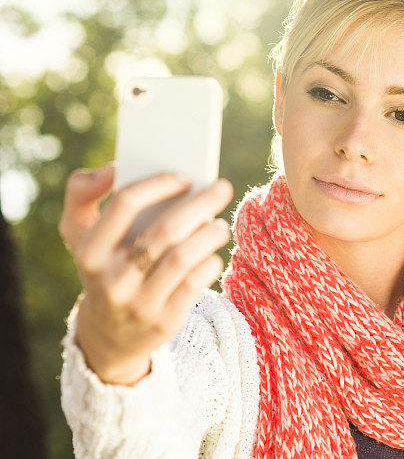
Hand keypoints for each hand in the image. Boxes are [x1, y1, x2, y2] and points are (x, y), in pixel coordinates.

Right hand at [58, 162, 233, 384]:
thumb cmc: (104, 268)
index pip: (125, 204)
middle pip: (165, 230)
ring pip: (184, 258)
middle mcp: (112, 278)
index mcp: (90, 250)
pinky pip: (195, 283)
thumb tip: (111, 168)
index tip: (185, 176)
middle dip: (200, 203)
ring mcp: (139, 303)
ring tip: (219, 224)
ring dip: (210, 234)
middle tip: (221, 187)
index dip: (159, 184)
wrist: (109, 336)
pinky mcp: (165, 321)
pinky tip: (214, 253)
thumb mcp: (80, 235)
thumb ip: (83, 194)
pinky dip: (210, 262)